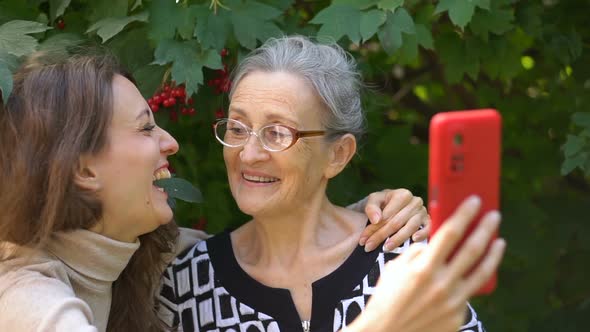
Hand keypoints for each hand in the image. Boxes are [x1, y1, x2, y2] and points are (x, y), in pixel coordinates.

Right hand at [348, 196, 505, 331]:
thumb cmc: (387, 298)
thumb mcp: (396, 269)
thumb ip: (418, 253)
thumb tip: (435, 243)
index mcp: (423, 268)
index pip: (450, 233)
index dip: (464, 213)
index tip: (475, 200)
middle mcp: (441, 284)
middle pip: (472, 249)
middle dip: (485, 228)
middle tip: (494, 215)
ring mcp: (452, 302)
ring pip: (481, 271)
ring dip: (493, 253)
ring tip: (499, 241)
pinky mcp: (458, 316)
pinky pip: (468, 292)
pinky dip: (471, 279)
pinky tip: (474, 271)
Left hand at [358, 189, 430, 251]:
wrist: (395, 203)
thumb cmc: (384, 202)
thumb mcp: (374, 200)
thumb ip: (371, 207)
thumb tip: (376, 220)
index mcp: (403, 195)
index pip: (387, 215)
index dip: (374, 228)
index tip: (363, 240)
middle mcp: (415, 202)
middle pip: (396, 223)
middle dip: (381, 236)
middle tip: (369, 247)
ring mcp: (423, 212)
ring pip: (409, 227)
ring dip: (397, 239)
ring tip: (385, 248)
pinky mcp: (428, 221)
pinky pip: (427, 229)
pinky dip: (422, 234)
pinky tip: (413, 240)